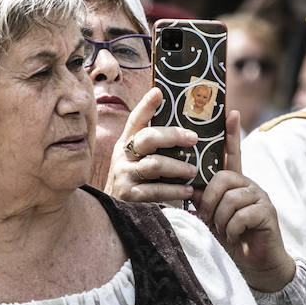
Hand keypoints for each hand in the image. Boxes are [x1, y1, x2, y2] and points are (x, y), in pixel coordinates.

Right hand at [104, 88, 199, 203]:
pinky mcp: (129, 195)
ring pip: (154, 165)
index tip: (159, 92)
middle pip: (147, 138)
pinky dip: (174, 190)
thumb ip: (154, 144)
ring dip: (177, 167)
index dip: (146, 105)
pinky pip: (154, 190)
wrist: (111, 212)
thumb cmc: (136, 179)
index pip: (136, 119)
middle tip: (193, 138)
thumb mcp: (138, 157)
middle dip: (172, 136)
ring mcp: (124, 174)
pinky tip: (187, 190)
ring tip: (193, 170)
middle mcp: (123, 155)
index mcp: (127, 141)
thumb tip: (187, 128)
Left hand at [193, 108, 295, 292]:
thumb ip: (204, 201)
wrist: (256, 264)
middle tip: (208, 219)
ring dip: (221, 220)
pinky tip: (236, 237)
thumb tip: (188, 189)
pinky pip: (241, 214)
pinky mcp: (267, 212)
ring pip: (230, 198)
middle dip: (209, 202)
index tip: (230, 112)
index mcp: (235, 183)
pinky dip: (232, 229)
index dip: (230, 134)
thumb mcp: (213, 218)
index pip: (232, 154)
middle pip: (222, 178)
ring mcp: (260, 197)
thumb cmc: (232, 240)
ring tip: (225, 232)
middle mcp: (249, 185)